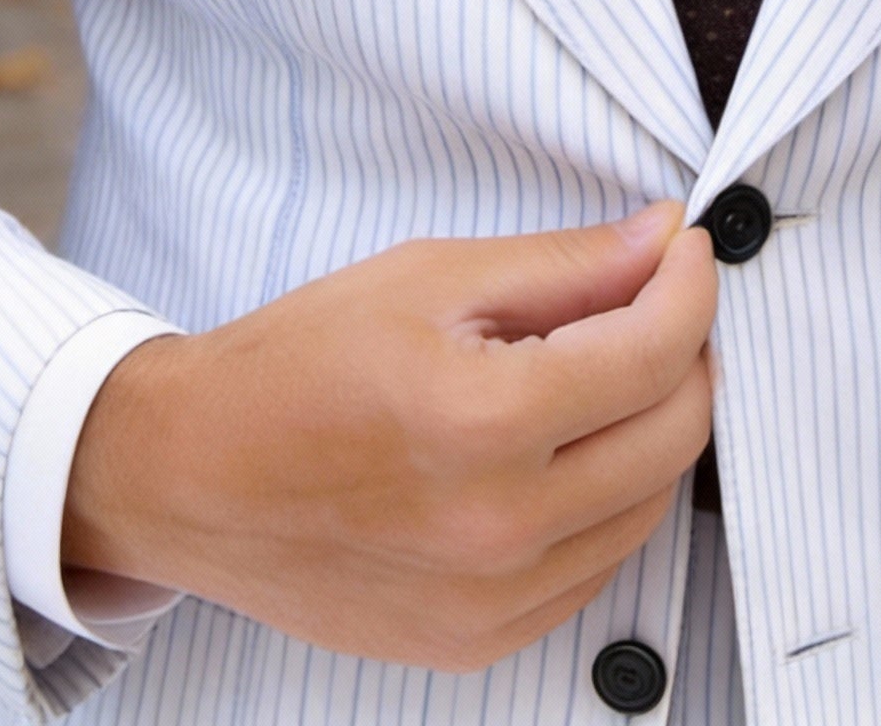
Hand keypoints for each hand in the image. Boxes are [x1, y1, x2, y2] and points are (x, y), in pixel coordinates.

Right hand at [62, 203, 715, 673]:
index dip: (689, 286)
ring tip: (613, 367)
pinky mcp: (478, 640)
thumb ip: (563, 265)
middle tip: (660, 299)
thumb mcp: (429, 278)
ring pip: (649, 505)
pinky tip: (571, 446)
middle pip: (673, 434)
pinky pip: (597, 566)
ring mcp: (490, 600)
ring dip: (657, 426)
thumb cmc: (295, 364)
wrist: (190, 474)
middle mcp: (497, 527)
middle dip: (688, 350)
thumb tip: (661, 240)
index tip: (684, 250)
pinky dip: (611, 498)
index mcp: (481, 421)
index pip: (654, 351)